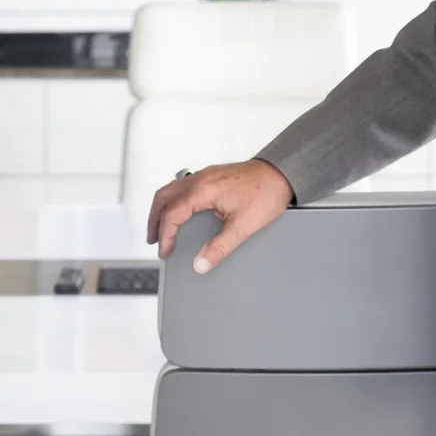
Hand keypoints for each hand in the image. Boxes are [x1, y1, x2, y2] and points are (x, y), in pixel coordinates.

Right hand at [147, 158, 293, 272]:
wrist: (281, 173)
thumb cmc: (266, 192)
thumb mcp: (243, 226)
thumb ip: (219, 247)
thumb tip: (201, 263)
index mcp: (202, 189)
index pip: (172, 213)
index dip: (165, 235)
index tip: (165, 250)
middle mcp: (200, 179)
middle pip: (163, 197)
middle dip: (154, 219)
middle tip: (153, 239)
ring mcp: (205, 175)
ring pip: (171, 189)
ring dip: (162, 208)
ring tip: (161, 226)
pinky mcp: (212, 175)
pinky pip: (183, 186)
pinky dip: (174, 200)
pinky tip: (181, 210)